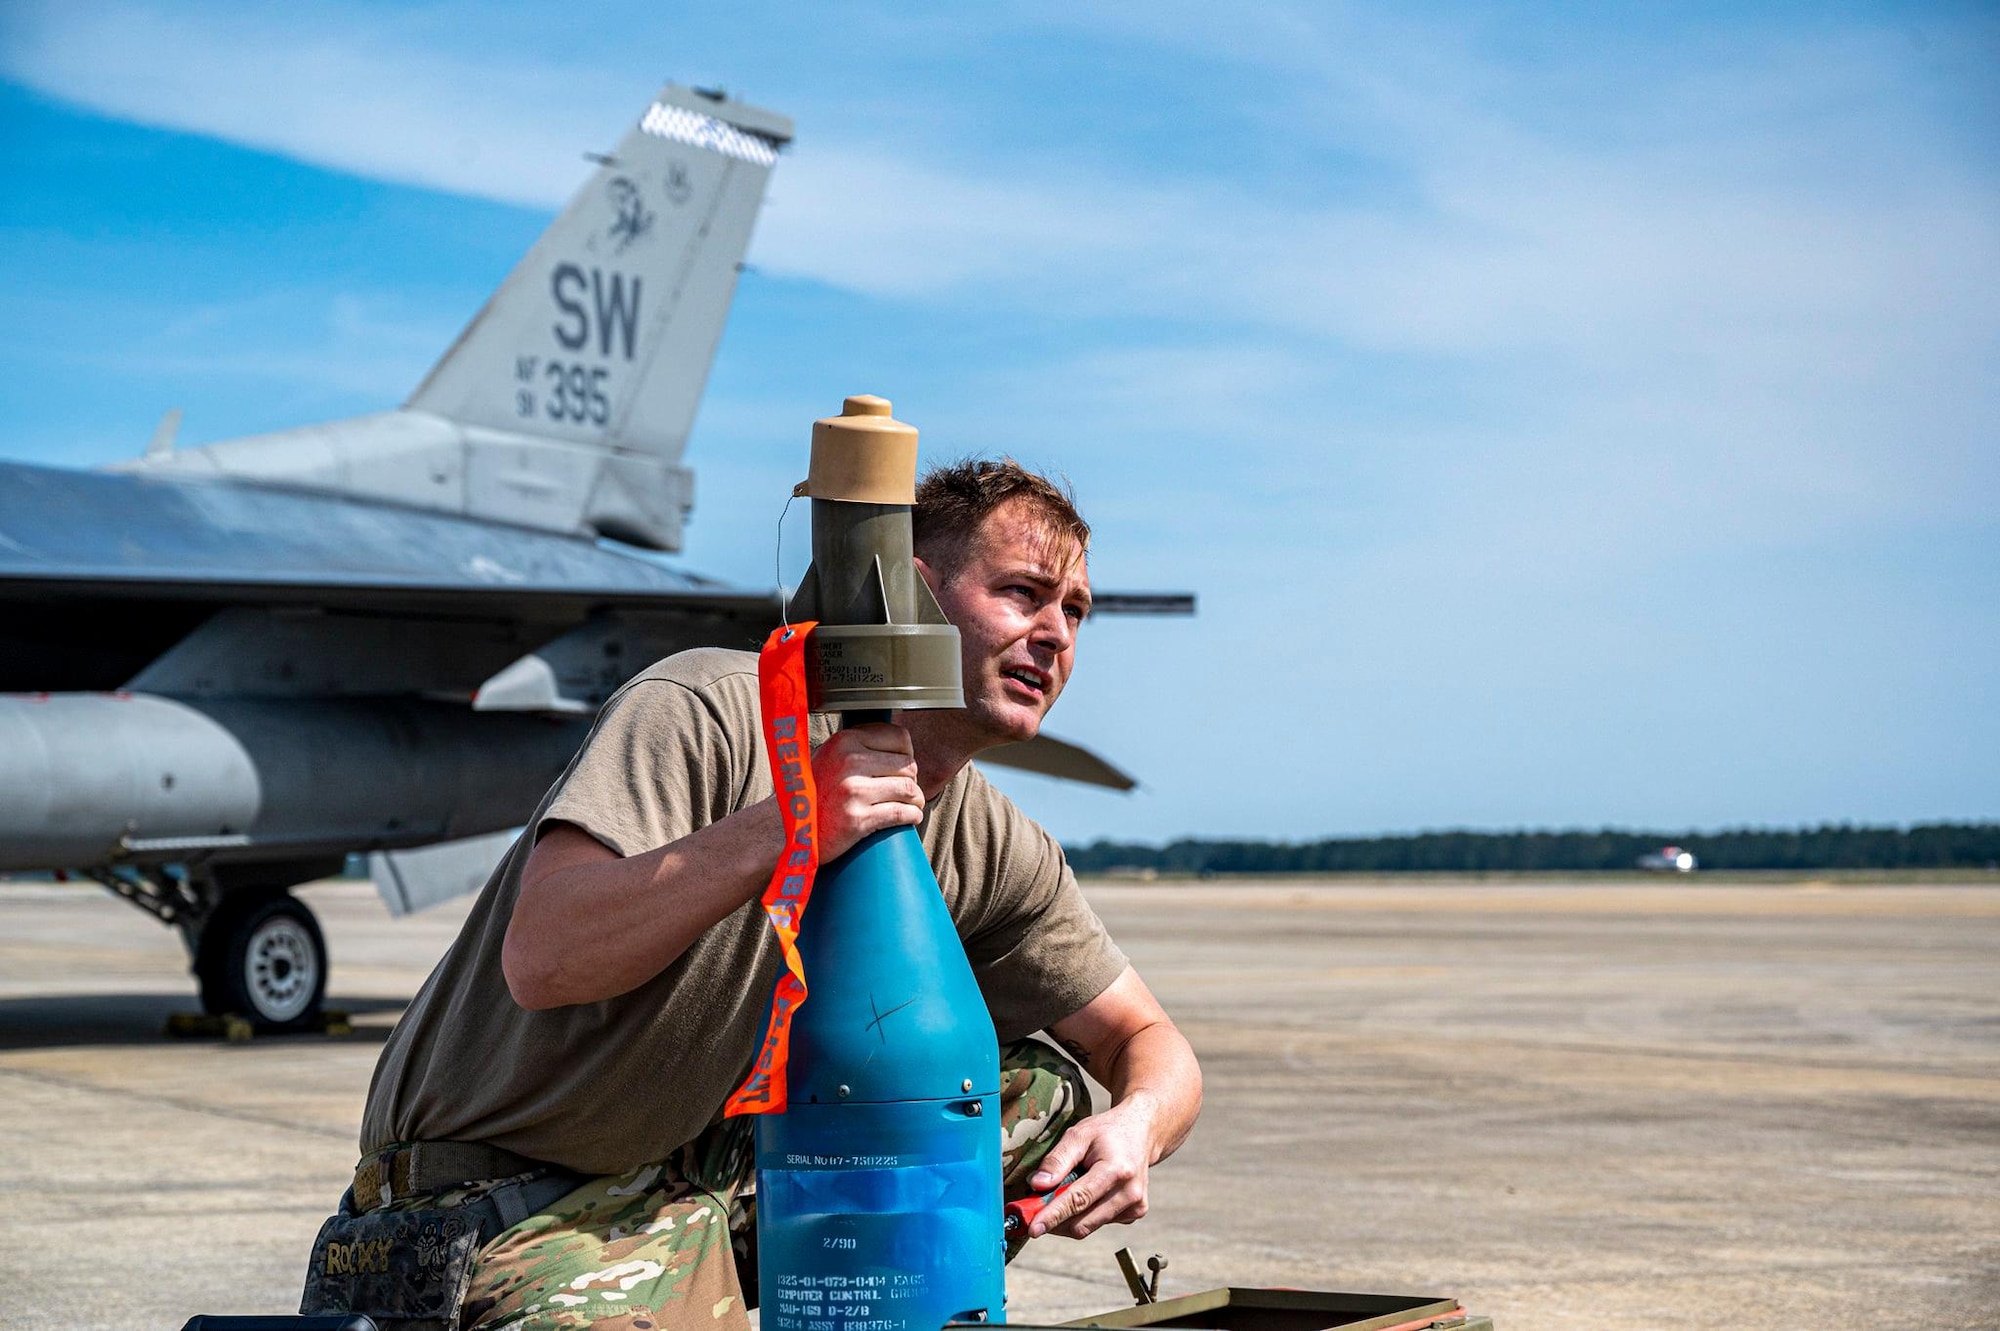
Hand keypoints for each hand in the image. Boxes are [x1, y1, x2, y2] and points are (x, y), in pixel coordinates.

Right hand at [812, 723, 923, 860]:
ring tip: (911, 805)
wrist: (782, 829)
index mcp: (844, 741)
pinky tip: (910, 818)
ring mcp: (854, 791)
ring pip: (909, 789)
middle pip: (907, 765)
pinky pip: (901, 813)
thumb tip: (895, 741)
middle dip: (912, 780)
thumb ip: (855, 746)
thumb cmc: (808, 793)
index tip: (901, 767)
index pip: (899, 738)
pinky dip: (912, 816)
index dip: (907, 754)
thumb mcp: (827, 755)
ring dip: (916, 799)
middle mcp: (850, 762)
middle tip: (906, 791)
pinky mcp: (857, 820)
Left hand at [1024, 1093, 1158, 1238]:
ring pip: (1088, 1227)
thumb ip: (1057, 1160)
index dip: (1053, 1215)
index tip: (1033, 1229)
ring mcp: (1135, 1206)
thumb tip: (1037, 1185)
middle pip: (1082, 1222)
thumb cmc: (1107, 1132)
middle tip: (1034, 1209)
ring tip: (1064, 1192)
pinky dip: (1084, 1214)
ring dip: (1068, 1217)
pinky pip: (1098, 1223)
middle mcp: (1129, 1192)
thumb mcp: (1078, 1135)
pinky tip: (1087, 1194)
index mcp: (1116, 1170)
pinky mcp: (1135, 1213)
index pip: (1079, 1200)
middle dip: (1055, 1219)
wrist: (1140, 1132)